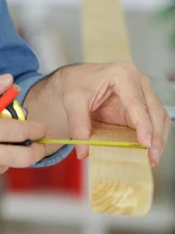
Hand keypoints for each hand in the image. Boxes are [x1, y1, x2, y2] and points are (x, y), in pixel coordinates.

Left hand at [24, 62, 171, 166]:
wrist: (75, 80)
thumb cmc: (76, 84)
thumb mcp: (72, 102)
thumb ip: (78, 125)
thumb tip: (83, 151)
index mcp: (122, 74)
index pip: (136, 102)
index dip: (143, 124)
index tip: (146, 143)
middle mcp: (138, 80)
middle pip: (154, 110)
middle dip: (155, 136)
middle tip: (150, 158)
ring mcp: (143, 92)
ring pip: (160, 117)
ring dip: (159, 139)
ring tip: (151, 159)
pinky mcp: (143, 105)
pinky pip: (156, 121)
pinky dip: (156, 137)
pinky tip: (149, 152)